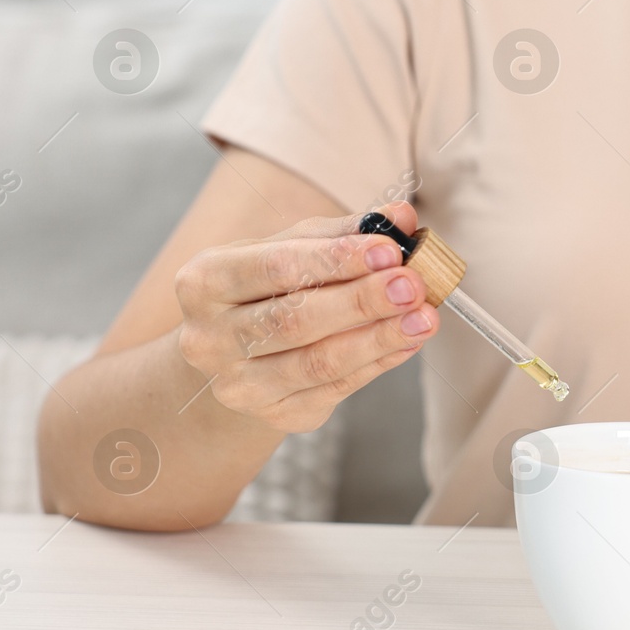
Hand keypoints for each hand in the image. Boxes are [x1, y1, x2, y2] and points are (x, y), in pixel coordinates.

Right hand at [173, 202, 439, 433]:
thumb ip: (346, 231)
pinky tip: (409, 342)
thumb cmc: (267, 288)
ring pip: (318, 362)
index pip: (276, 267)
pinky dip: (379, 363)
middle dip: (362, 301)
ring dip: (379, 338)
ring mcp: (238, 384)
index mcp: (205, 281)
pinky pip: (336, 388)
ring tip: (424, 317)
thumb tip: (402, 216)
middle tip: (414, 285)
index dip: (336, 260)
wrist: (234, 354)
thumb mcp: (293, 248)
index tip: (389, 250)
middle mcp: (210, 337)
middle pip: (295, 319)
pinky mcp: (275, 414)